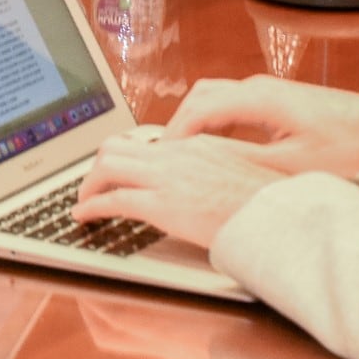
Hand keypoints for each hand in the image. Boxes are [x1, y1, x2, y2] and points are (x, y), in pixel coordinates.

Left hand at [73, 131, 284, 247]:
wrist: (276, 216)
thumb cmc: (266, 202)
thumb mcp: (239, 171)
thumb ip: (214, 168)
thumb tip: (201, 180)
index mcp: (195, 144)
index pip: (147, 142)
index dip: (125, 156)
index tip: (117, 169)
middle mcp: (175, 154)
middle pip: (118, 145)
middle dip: (97, 164)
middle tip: (91, 182)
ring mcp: (165, 177)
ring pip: (107, 165)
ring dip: (88, 183)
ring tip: (81, 200)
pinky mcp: (160, 205)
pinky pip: (113, 200)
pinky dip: (91, 206)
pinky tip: (84, 216)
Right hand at [161, 75, 358, 177]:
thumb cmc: (342, 143)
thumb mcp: (294, 164)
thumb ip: (248, 161)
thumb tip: (209, 165)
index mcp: (261, 99)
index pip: (202, 107)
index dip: (178, 132)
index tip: (164, 157)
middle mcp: (257, 86)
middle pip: (200, 95)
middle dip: (178, 125)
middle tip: (167, 157)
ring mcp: (262, 88)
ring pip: (211, 95)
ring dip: (193, 120)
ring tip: (183, 152)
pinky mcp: (268, 97)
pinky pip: (226, 100)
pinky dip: (209, 119)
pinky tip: (208, 143)